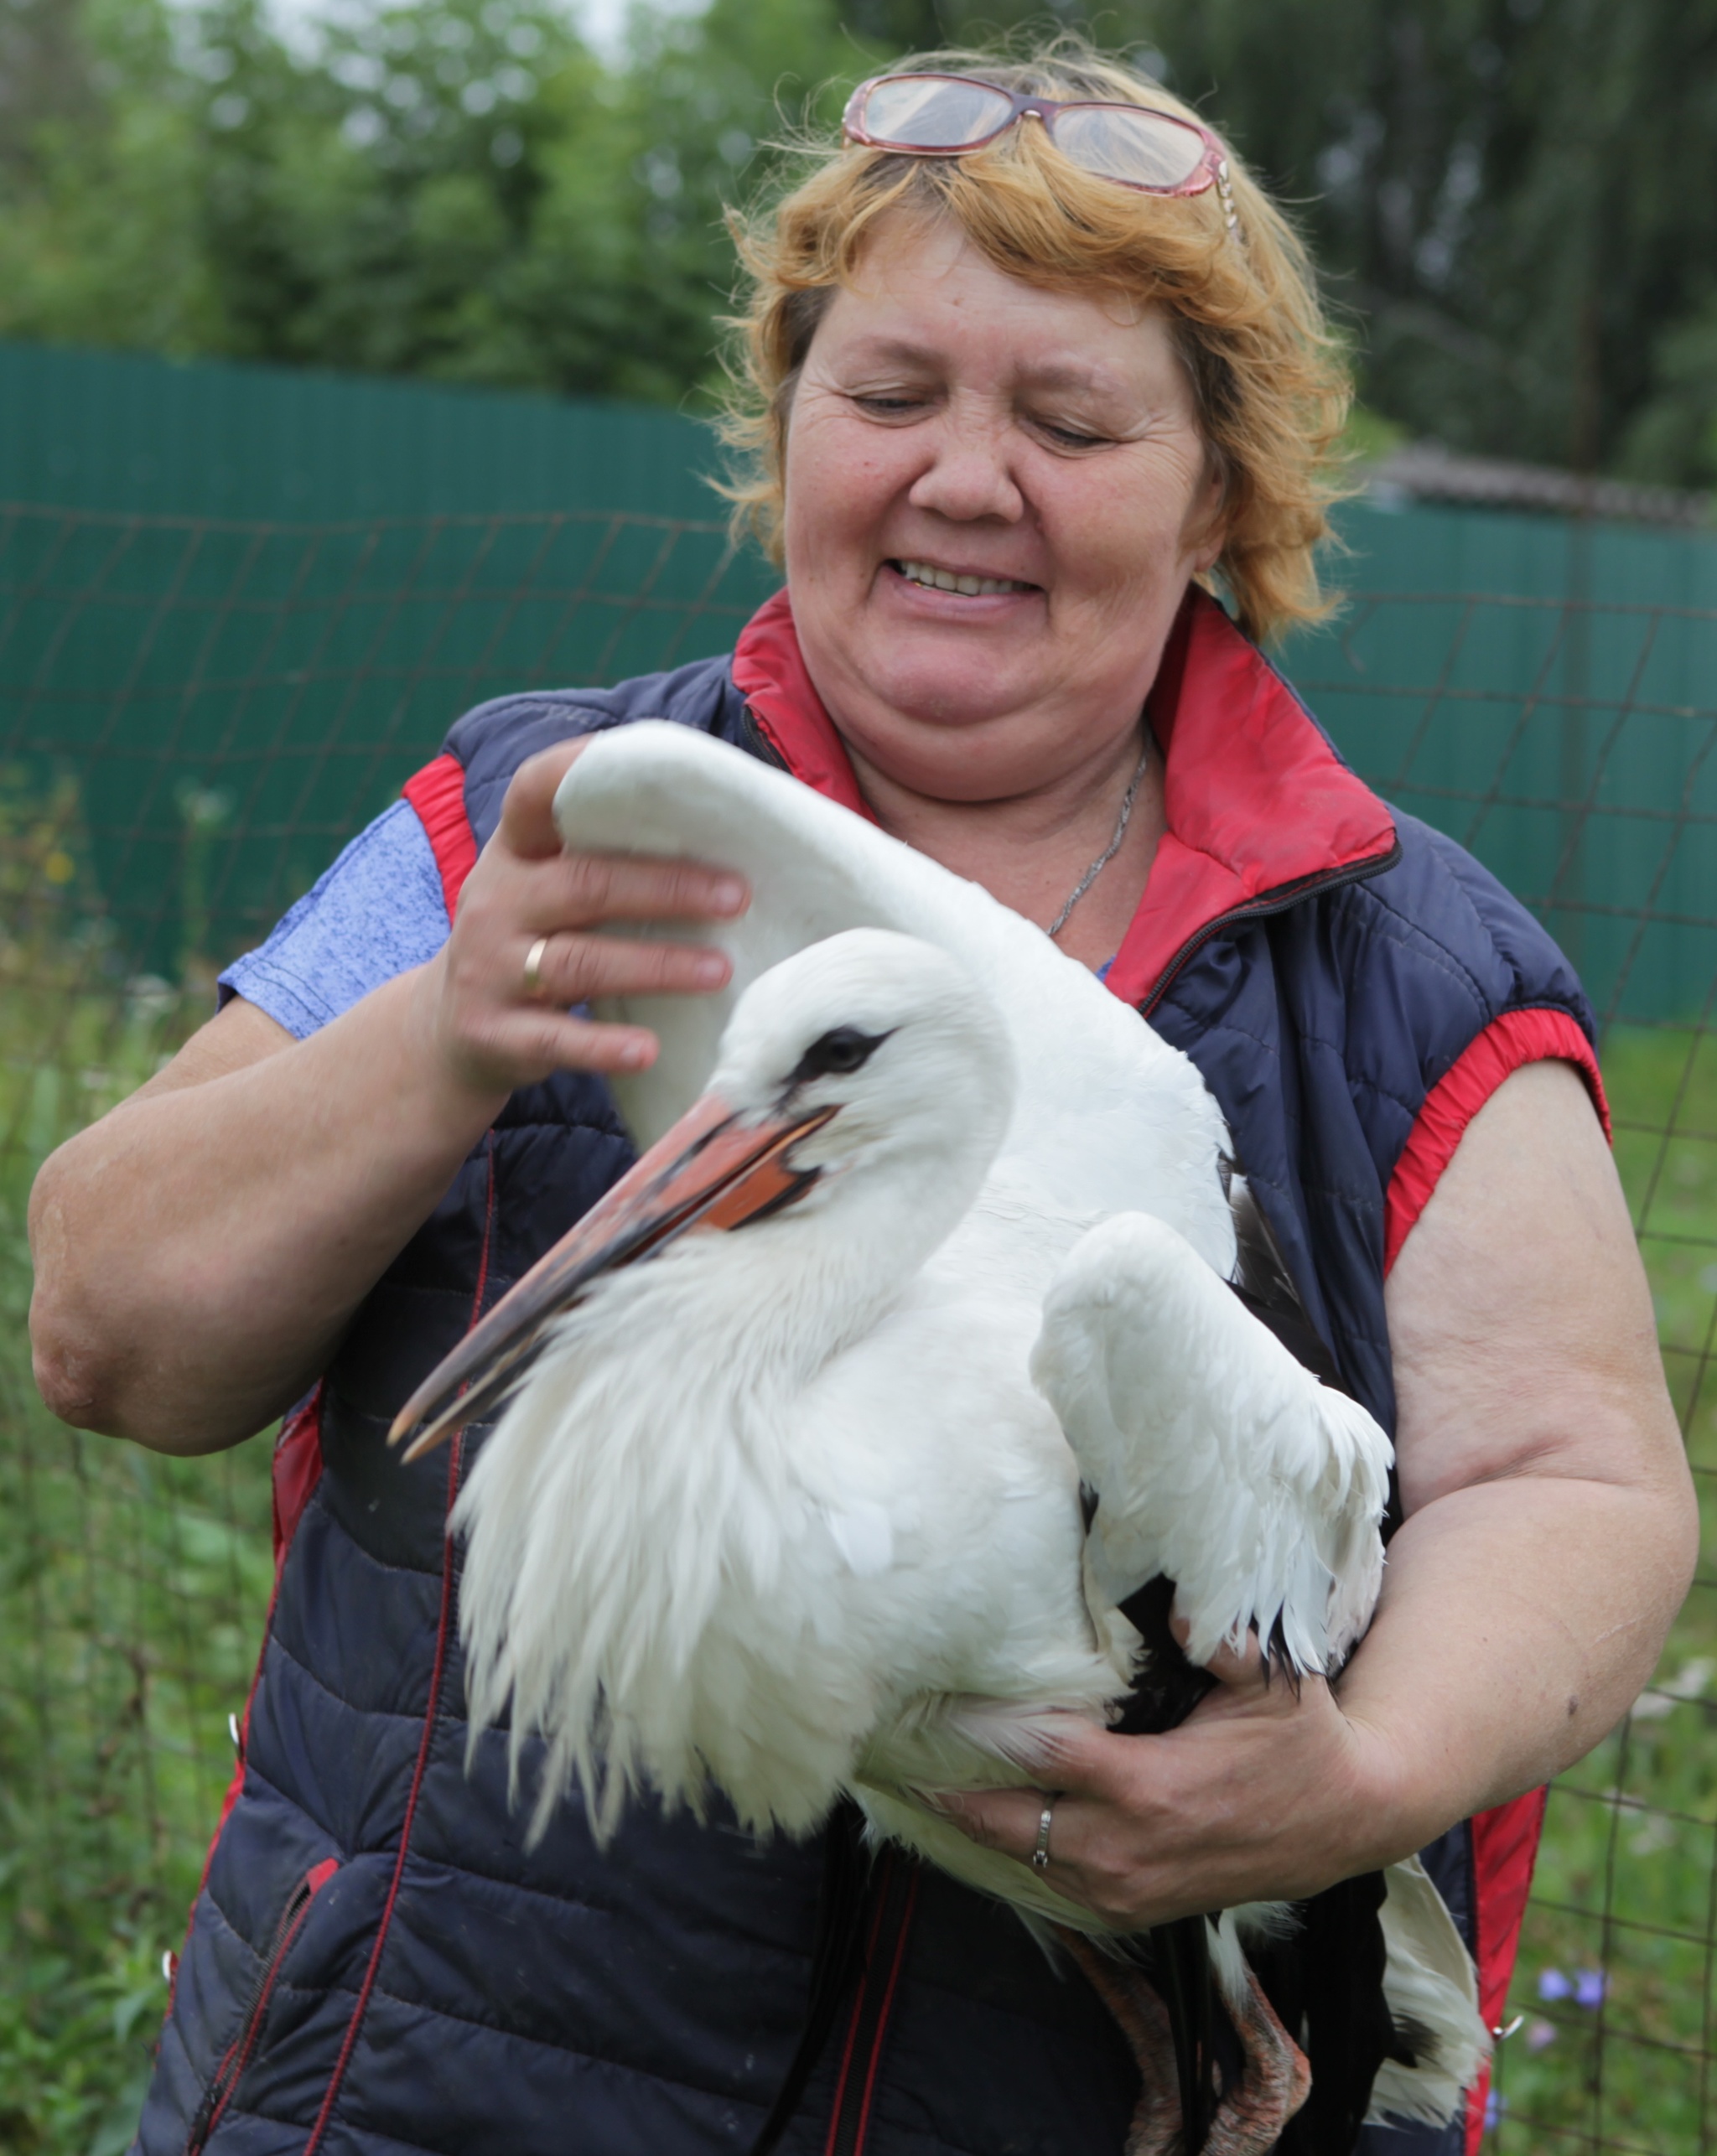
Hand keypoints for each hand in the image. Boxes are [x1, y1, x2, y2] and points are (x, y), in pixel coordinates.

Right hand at [413, 740, 749, 1101]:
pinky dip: (604, 1046)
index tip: (656, 769)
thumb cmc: (528, 943)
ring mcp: (489, 970)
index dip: (580, 771)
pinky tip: (650, 1050)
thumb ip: (598, 859)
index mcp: (513, 853)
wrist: (447, 1031)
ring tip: (719, 970)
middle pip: (584, 884)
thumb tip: (717, 830)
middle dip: (667, 888)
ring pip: (579, 962)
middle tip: (737, 895)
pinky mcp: (493, 1034)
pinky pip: (556, 1040)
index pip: (535, 794)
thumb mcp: (542, 890)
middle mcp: (495, 902)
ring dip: (657, 965)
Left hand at [933, 1634, 1403, 1927]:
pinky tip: (985, 1819)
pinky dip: (1018, 1852)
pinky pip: (1057, 1884)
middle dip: (952, 1794)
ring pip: (1027, 1860)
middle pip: (1011, 1823)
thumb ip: (1223, 1638)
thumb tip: (1178, 1601)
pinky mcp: (1140, 1908)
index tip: (939, 1710)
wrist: (1349, 1820)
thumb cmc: (1304, 1741)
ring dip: (977, 1826)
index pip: (1047, 1760)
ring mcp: (1131, 1887)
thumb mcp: (1274, 1681)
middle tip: (895, 1762)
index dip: (990, 1734)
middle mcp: (1130, 1848)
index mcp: (1153, 1789)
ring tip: (924, 1785)